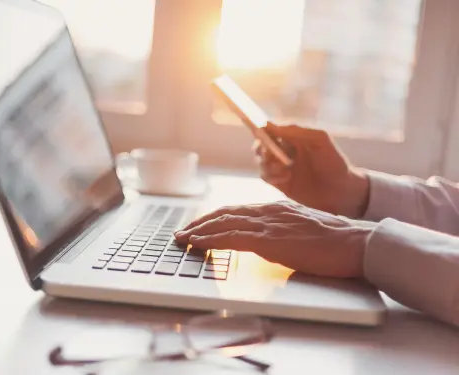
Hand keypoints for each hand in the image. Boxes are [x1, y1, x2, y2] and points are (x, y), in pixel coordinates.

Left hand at [175, 202, 375, 277]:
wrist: (356, 243)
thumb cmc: (336, 241)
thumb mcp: (304, 229)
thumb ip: (284, 230)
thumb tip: (272, 240)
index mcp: (277, 208)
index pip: (237, 210)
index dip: (215, 217)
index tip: (200, 225)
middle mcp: (269, 211)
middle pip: (225, 213)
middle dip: (200, 222)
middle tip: (183, 230)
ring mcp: (268, 224)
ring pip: (223, 223)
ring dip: (198, 230)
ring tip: (182, 238)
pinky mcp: (270, 239)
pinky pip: (231, 237)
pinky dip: (209, 239)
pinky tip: (197, 243)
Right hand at [254, 123, 369, 217]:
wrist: (341, 192)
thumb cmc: (334, 163)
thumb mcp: (320, 140)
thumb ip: (296, 130)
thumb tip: (269, 125)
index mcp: (294, 137)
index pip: (271, 129)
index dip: (263, 131)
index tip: (261, 135)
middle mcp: (285, 150)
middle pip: (261, 145)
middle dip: (262, 149)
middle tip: (269, 155)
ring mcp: (281, 167)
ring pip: (261, 161)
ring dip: (267, 164)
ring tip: (284, 170)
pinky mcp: (279, 182)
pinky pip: (265, 176)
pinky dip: (270, 176)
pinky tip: (285, 178)